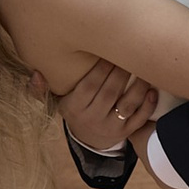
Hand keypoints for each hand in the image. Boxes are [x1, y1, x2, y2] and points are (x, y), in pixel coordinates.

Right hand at [36, 54, 161, 152]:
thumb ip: (41, 88)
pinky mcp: (126, 132)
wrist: (88, 138)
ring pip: (127, 105)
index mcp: (74, 107)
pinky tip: (153, 90)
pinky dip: (148, 105)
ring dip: (138, 85)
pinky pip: (139, 119)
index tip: (110, 49)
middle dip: (120, 70)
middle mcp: (92, 119)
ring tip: (144, 67)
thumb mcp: (56, 100)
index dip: (101, 67)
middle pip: (109, 92)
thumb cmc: (74, 109)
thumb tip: (35, 75)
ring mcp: (110, 127)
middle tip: (130, 51)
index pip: (89, 85)